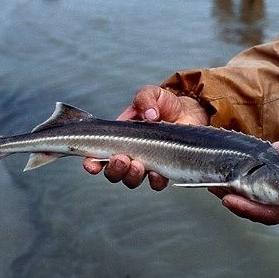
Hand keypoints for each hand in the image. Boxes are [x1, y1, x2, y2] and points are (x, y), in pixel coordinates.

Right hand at [83, 85, 208, 189]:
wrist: (188, 111)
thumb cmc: (164, 103)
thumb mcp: (151, 94)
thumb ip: (145, 98)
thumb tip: (149, 114)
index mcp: (119, 138)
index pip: (98, 154)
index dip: (91, 162)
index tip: (91, 164)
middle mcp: (129, 154)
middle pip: (113, 172)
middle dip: (114, 169)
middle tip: (122, 159)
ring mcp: (146, 164)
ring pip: (131, 181)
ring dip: (131, 176)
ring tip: (138, 165)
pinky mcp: (164, 169)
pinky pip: (156, 184)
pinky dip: (155, 181)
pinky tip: (157, 172)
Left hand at [209, 134, 278, 227]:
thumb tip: (271, 148)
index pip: (270, 210)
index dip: (247, 205)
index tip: (227, 197)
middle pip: (260, 213)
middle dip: (235, 201)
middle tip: (213, 188)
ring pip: (263, 213)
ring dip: (241, 201)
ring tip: (220, 187)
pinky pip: (269, 209)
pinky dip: (252, 201)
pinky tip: (239, 190)